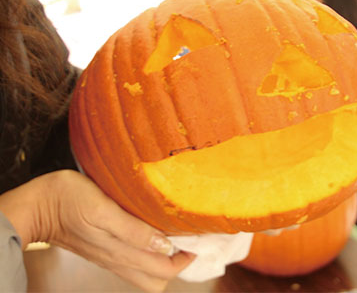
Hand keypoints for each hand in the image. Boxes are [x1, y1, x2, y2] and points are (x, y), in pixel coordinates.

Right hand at [0, 170, 193, 291]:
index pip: (164, 270)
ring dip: (165, 259)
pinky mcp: (105, 249)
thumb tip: (165, 245)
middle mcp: (119, 259)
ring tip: (177, 235)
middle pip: (157, 278)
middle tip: (189, 237)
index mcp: (121, 252)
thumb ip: (134, 231)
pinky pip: (134, 261)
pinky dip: (150, 253)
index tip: (197, 238)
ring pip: (146, 272)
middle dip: (178, 262)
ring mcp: (111, 256)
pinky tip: (156, 234)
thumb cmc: (69, 200)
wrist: (38, 205)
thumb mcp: (103, 209)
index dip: (185, 259)